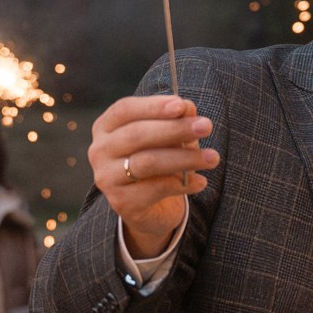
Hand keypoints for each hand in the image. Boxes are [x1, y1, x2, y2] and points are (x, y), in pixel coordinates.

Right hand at [89, 94, 218, 258]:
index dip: (153, 106)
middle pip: (137, 134)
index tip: (182, 105)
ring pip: (147, 162)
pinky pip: (155, 189)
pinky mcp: (121, 202)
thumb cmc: (159, 160)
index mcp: (106, 127)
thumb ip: (176, 121)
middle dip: (175, 129)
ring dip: (184, 158)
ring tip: (212, 158)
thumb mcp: (170, 137)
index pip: (125, 109)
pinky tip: (201, 182)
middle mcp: (99, 150)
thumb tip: (188, 108)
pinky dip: (182, 184)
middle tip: (206, 126)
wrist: (151, 207)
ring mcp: (106, 177)